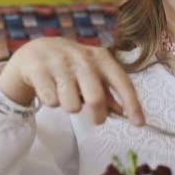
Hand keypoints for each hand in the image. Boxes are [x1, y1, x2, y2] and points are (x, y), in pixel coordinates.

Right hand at [0, 37, 145, 125]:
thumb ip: (108, 91)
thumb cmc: (70, 66)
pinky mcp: (38, 69)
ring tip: (66, 96)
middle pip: (96, 99)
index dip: (132, 104)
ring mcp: (58, 62)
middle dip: (98, 116)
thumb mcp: (92, 72)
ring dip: (70, 108)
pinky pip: (51, 101)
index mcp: (100, 57)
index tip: (139, 123)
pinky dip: (52, 103)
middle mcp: (81, 57)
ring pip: (71, 105)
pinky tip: (50, 90)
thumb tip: (124, 111)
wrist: (34, 51)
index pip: (121, 81)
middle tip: (95, 119)